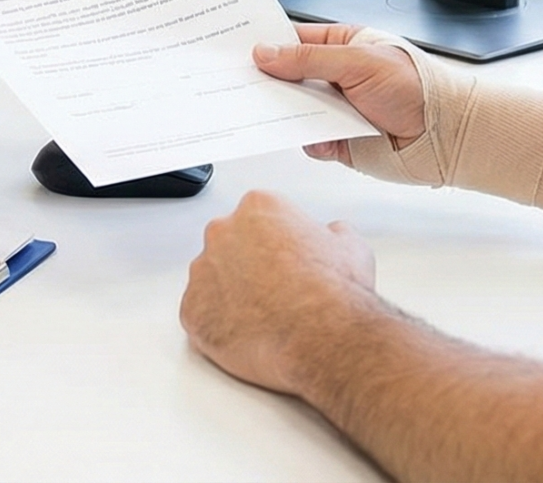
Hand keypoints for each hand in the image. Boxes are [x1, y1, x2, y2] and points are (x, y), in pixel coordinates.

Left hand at [180, 191, 379, 395]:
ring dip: (230, 294)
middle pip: (229, 244)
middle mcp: (222, 232)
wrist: (321, 336)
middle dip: (248, 265)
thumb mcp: (351, 246)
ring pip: (211, 279)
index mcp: (258, 207)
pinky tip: (247, 334)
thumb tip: (334, 235)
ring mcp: (202, 271)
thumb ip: (334, 233)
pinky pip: (199, 314)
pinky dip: (218, 324)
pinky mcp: (191, 310)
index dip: (276, 243)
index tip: (287, 261)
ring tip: (264, 317)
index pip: (258, 218)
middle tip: (275, 290)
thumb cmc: (333, 292)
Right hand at [252, 25, 425, 162]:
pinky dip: (309, 140)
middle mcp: (336, 76)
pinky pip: (310, 140)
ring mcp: (337, 109)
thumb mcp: (358, 62)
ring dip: (286, 112)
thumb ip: (308, 60)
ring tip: (271, 111)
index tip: (239, 49)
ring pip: (295, 110)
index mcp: (342, 46)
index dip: (267, 44)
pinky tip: (317, 138)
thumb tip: (267, 53)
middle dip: (268, 82)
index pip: (294, 40)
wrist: (445, 134)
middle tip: (242, 83)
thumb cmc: (417, 86)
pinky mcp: (340, 140)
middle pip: (289, 77)